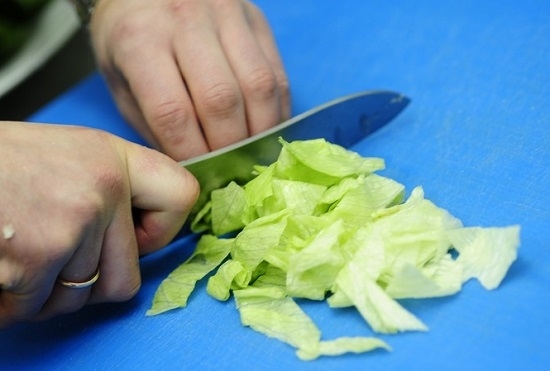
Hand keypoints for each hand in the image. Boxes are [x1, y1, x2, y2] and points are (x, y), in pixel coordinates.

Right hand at [0, 122, 198, 327]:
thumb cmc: (1, 165)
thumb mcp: (70, 156)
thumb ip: (113, 188)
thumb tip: (147, 232)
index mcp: (113, 157)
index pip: (183, 196)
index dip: (161, 230)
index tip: (136, 235)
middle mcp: (102, 188)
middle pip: (126, 278)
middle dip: (88, 281)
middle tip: (53, 253)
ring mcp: (72, 225)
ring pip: (80, 300)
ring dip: (46, 292)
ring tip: (19, 249)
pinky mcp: (36, 260)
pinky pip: (36, 310)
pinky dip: (14, 302)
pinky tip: (2, 262)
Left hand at [90, 0, 290, 160]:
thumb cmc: (129, 37)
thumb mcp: (121, 80)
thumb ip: (153, 123)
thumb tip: (192, 168)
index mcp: (139, 40)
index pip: (173, 113)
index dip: (192, 154)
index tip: (198, 179)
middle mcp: (185, 21)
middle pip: (221, 100)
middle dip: (229, 149)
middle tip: (229, 172)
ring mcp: (226, 14)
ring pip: (258, 86)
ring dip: (260, 133)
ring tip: (252, 156)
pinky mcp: (255, 18)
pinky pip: (276, 73)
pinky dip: (276, 111)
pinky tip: (266, 130)